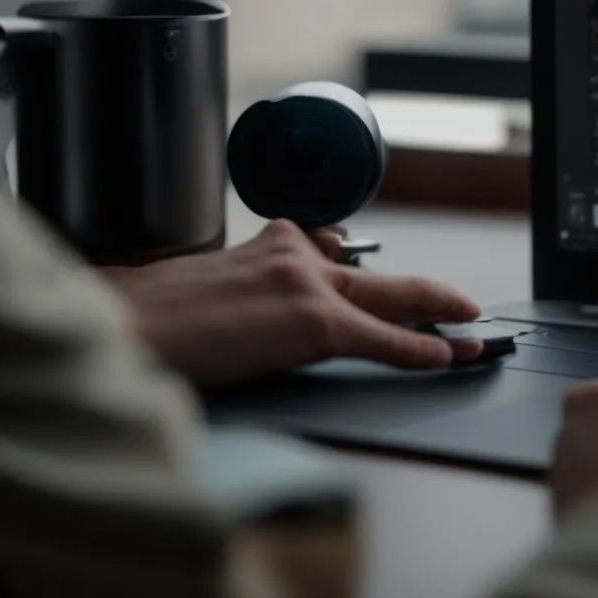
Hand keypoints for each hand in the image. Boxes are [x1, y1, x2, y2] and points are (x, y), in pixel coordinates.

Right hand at [102, 220, 482, 386]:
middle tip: (465, 307)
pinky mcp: (312, 322)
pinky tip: (443, 355)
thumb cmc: (155, 314)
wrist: (126, 321)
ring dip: (437, 319)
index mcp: (273, 242)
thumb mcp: (217, 283)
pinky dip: (417, 348)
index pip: (340, 258)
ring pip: (390, 300)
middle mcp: (297, 253)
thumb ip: (259, 286)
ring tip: (471, 334)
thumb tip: (280, 313)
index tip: (404, 290)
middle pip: (379, 275)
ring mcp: (308, 285)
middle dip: (430, 294)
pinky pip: (381, 337)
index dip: (378, 280)